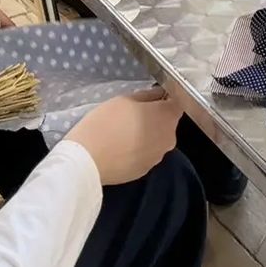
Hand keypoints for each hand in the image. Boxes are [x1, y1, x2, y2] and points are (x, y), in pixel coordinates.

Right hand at [63, 90, 184, 185]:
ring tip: (124, 132)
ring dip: (147, 135)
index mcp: (167, 117)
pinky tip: (121, 148)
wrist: (88, 159)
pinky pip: (146, 155)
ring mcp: (158, 158)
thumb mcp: (125, 99)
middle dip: (155, 118)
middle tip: (132, 115)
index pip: (177, 103)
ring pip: (157, 140)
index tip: (151, 97)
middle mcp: (169, 139)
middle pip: (167, 123)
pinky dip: (138, 150)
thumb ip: (147, 96)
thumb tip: (158, 95)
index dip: (166, 98)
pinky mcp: (145, 171)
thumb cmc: (106, 122)